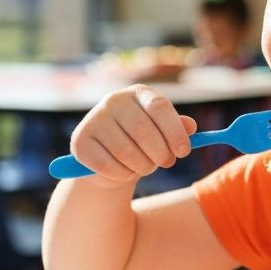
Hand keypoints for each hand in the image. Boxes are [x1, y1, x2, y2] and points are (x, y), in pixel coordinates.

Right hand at [68, 85, 196, 184]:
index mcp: (138, 94)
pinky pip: (107, 165)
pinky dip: (122, 175)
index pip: (159, 107)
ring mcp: (94, 119)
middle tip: (166, 163)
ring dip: (142, 167)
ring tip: (145, 167)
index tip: (184, 152)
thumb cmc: (142, 144)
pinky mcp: (80, 142)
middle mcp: (113, 101)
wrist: (109, 162)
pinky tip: (124, 172)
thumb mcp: (162, 133)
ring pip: (126, 151)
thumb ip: (177, 128)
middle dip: (160, 153)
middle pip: (143, 130)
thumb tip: (190, 126)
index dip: (174, 131)